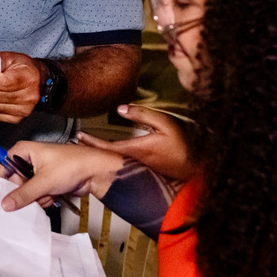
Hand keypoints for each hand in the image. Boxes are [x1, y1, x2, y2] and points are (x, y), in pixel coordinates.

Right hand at [0, 141, 123, 211]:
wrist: (94, 172)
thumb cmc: (72, 164)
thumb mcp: (44, 181)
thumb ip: (23, 194)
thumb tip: (6, 203)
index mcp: (24, 151)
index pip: (3, 165)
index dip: (2, 180)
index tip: (1, 194)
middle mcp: (29, 160)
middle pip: (14, 182)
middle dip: (25, 192)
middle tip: (33, 194)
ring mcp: (38, 172)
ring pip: (26, 191)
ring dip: (36, 197)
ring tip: (48, 193)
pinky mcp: (46, 182)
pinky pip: (36, 195)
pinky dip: (43, 198)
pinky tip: (52, 196)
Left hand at [77, 103, 195, 180]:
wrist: (197, 167)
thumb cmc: (183, 146)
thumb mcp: (164, 123)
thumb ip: (142, 114)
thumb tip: (121, 107)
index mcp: (135, 150)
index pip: (106, 147)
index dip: (90, 142)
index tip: (78, 136)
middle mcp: (134, 160)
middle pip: (105, 155)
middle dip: (91, 148)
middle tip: (78, 141)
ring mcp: (139, 166)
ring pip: (113, 159)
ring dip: (101, 152)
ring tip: (89, 145)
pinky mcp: (144, 168)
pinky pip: (123, 162)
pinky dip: (112, 156)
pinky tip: (110, 153)